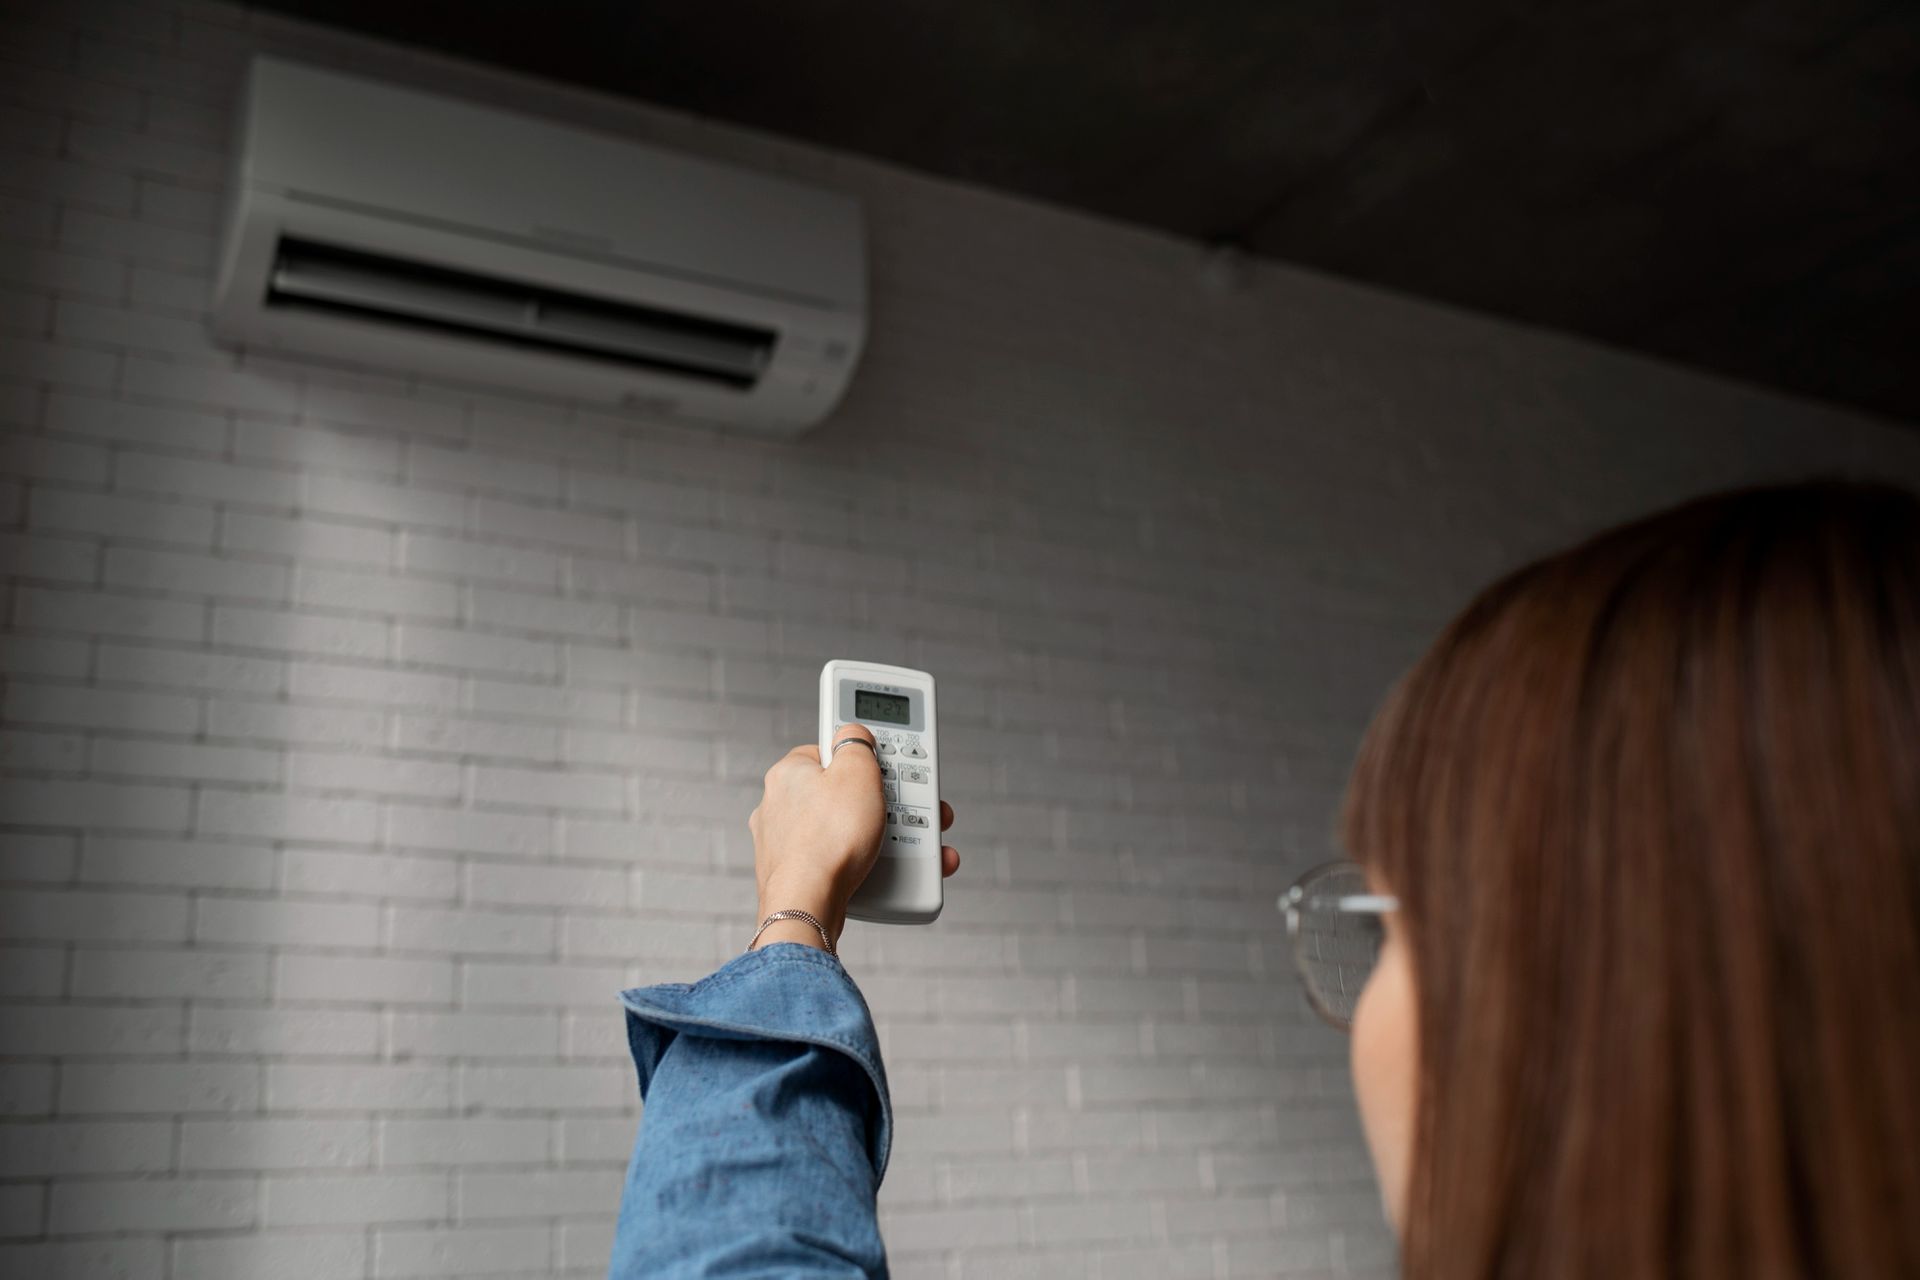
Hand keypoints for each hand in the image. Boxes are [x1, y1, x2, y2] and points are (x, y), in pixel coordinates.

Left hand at [749, 724, 960, 950]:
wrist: (808, 906)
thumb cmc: (828, 841)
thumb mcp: (856, 771)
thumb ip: (857, 743)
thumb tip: (854, 734)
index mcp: (789, 773)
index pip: (831, 751)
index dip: (864, 757)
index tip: (885, 765)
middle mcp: (780, 806)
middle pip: (843, 794)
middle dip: (885, 802)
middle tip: (913, 809)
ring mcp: (787, 843)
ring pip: (845, 830)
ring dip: (883, 836)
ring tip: (915, 846)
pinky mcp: (799, 875)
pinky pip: (840, 862)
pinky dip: (867, 865)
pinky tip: (890, 872)